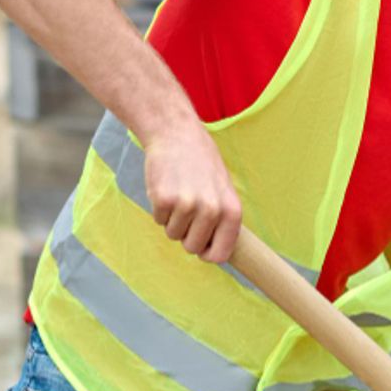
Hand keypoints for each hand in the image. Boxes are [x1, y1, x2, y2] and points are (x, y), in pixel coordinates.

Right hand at [143, 124, 241, 263]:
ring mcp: (188, 206)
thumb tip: (217, 254)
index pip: (220, 255)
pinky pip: (158, 220)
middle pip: (192, 248)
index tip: (201, 247)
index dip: (207, 254)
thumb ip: (223, 221)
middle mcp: (212, 211)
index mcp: (232, 212)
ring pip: (173, 235)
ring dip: (172, 220)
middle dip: (186, 235)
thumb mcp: (224, 192)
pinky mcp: (164, 200)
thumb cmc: (202, 166)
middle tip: (187, 212)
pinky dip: (159, 209)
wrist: (177, 135)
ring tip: (178, 195)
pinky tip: (166, 188)